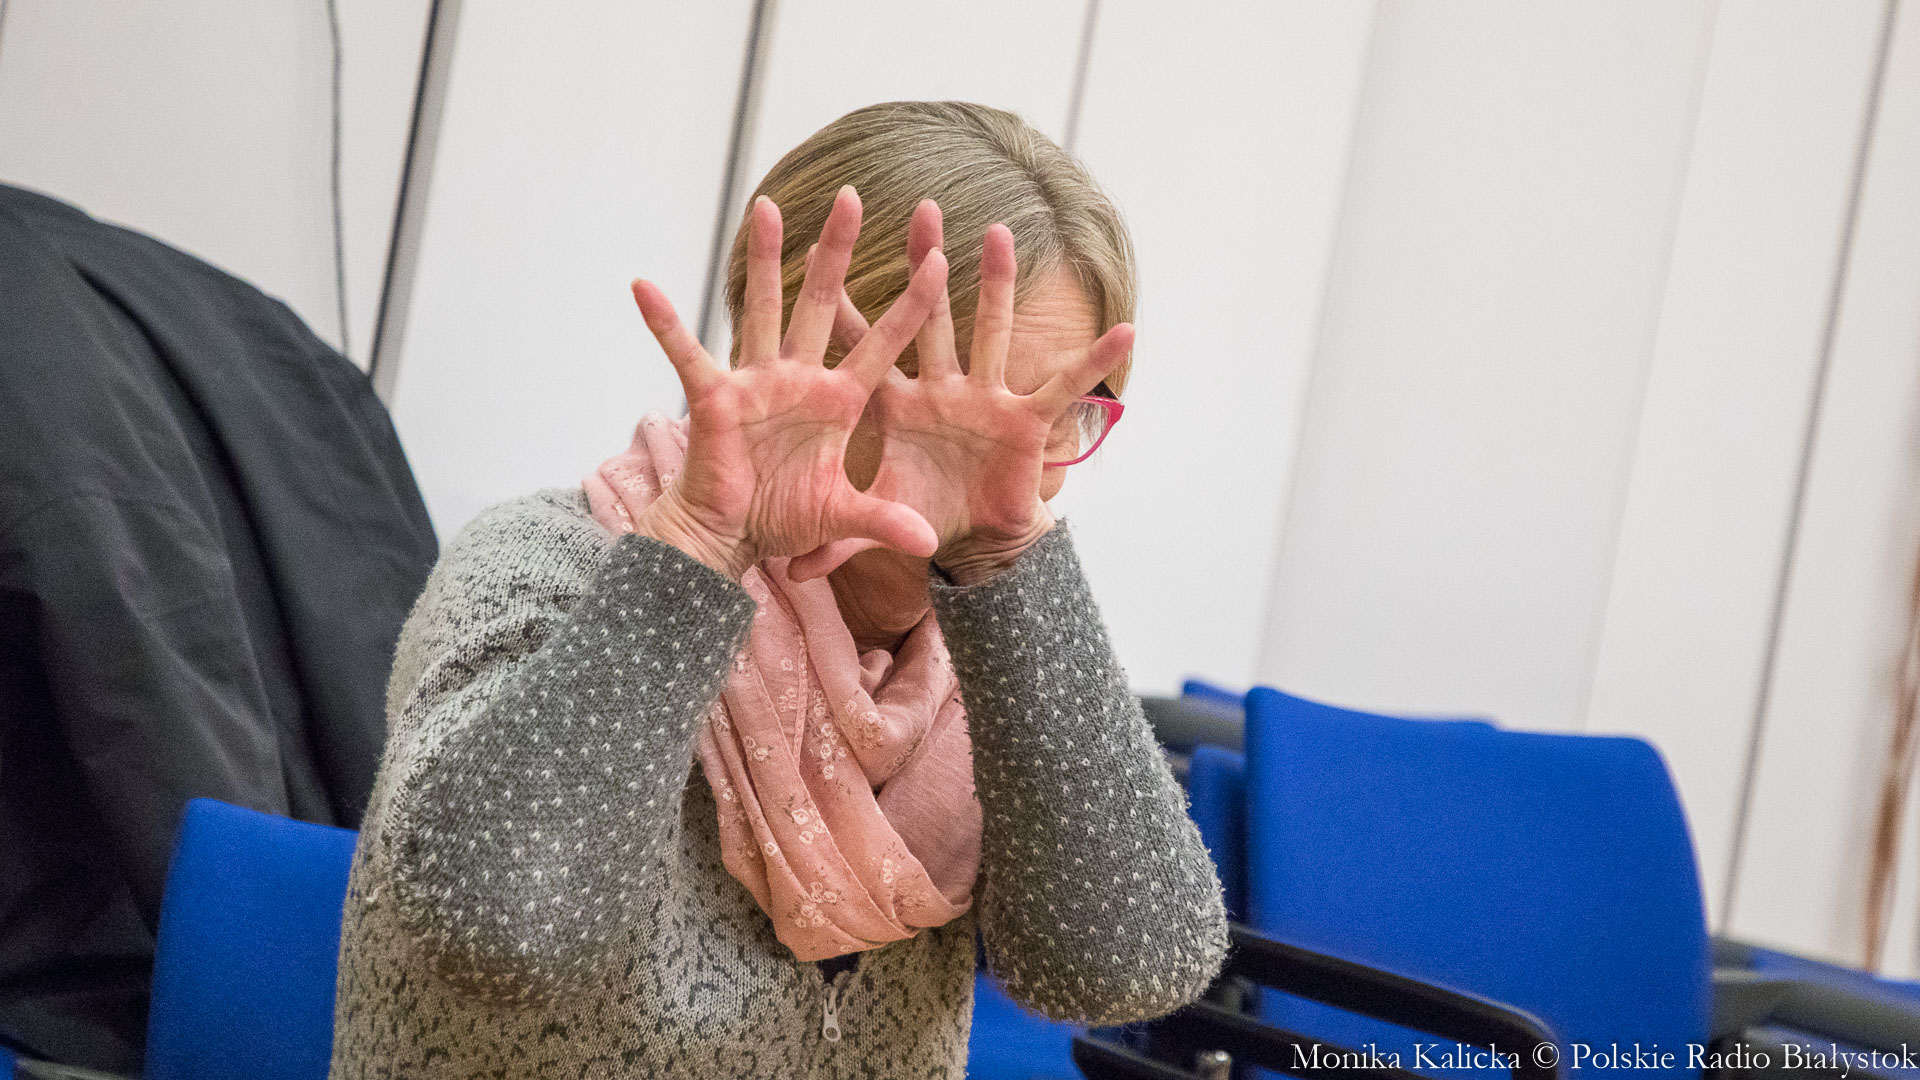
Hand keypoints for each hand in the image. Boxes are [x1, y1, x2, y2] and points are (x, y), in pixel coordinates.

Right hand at [627, 187, 949, 579]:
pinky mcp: (714, 399)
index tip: (939, 259)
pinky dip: (664, 323)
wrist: (731, 537)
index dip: (910, 304)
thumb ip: (884, 520)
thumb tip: (927, 543)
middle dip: (835, 250)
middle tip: (851, 196)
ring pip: (762, 308)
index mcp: (839, 399)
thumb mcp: (844, 517)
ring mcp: (756, 383)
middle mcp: (800, 378)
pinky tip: (643, 285)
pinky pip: (686, 354)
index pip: (883, 341)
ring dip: (762, 259)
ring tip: (764, 204)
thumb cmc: (784, 518)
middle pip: (821, 302)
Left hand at [786, 200, 1133, 583]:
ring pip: (991, 331)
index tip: (823, 257)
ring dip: (999, 285)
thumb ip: (836, 537)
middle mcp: (942, 387)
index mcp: (899, 404)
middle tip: (922, 208)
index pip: (867, 348)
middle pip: (931, 315)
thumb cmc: (926, 512)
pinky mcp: (1025, 420)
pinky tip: (1125, 331)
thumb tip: (794, 571)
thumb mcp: (875, 521)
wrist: (976, 537)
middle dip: (928, 264)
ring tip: (1002, 234)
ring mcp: (985, 397)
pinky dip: (1094, 361)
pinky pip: (1062, 386)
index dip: (848, 308)